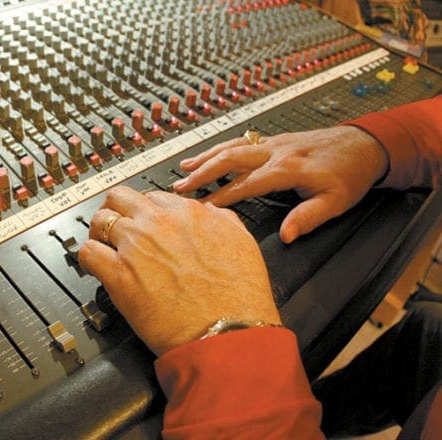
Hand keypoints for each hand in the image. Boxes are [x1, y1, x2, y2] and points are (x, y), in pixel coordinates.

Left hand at [78, 186, 279, 355]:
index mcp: (188, 212)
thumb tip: (206, 212)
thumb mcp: (242, 241)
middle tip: (117, 227)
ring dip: (99, 232)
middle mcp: (158, 223)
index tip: (144, 223)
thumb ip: (220, 219)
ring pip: (99, 220)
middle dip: (116, 210)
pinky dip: (87, 257)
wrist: (227, 332)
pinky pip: (87, 252)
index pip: (154, 197)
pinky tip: (96, 267)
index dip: (146, 211)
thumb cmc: (237, 297)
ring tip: (104, 247)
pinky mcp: (118, 274)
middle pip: (120, 197)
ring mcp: (135, 246)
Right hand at [172, 126, 388, 242]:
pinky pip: (240, 141)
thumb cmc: (350, 174)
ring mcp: (273, 143)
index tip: (202, 208)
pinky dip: (220, 147)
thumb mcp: (335, 202)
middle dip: (202, 173)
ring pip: (232, 147)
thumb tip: (286, 235)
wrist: (364, 145)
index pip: (246, 184)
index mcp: (287, 169)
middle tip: (180, 186)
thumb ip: (308, 218)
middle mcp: (276, 152)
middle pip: (230, 159)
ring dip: (206, 157)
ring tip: (183, 167)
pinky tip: (208, 154)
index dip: (222, 196)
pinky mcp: (273, 140)